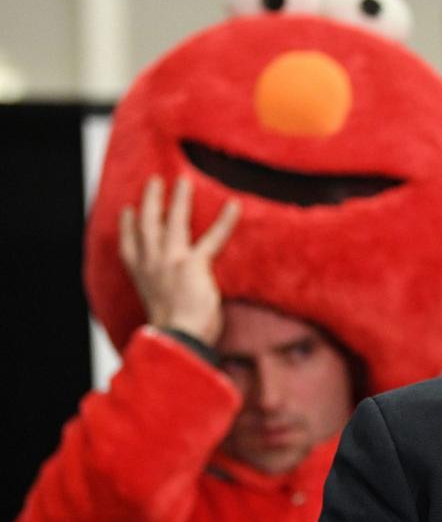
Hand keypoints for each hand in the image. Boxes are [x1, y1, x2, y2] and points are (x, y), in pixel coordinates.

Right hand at [119, 175, 240, 344]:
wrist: (176, 339)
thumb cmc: (173, 331)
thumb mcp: (158, 307)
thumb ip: (162, 291)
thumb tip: (172, 291)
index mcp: (140, 277)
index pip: (129, 246)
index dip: (127, 226)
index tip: (128, 210)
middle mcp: (151, 264)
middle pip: (147, 225)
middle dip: (150, 201)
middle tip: (154, 182)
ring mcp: (170, 261)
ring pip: (173, 221)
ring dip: (179, 199)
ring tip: (183, 182)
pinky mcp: (193, 264)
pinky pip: (213, 238)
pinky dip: (224, 221)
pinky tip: (234, 205)